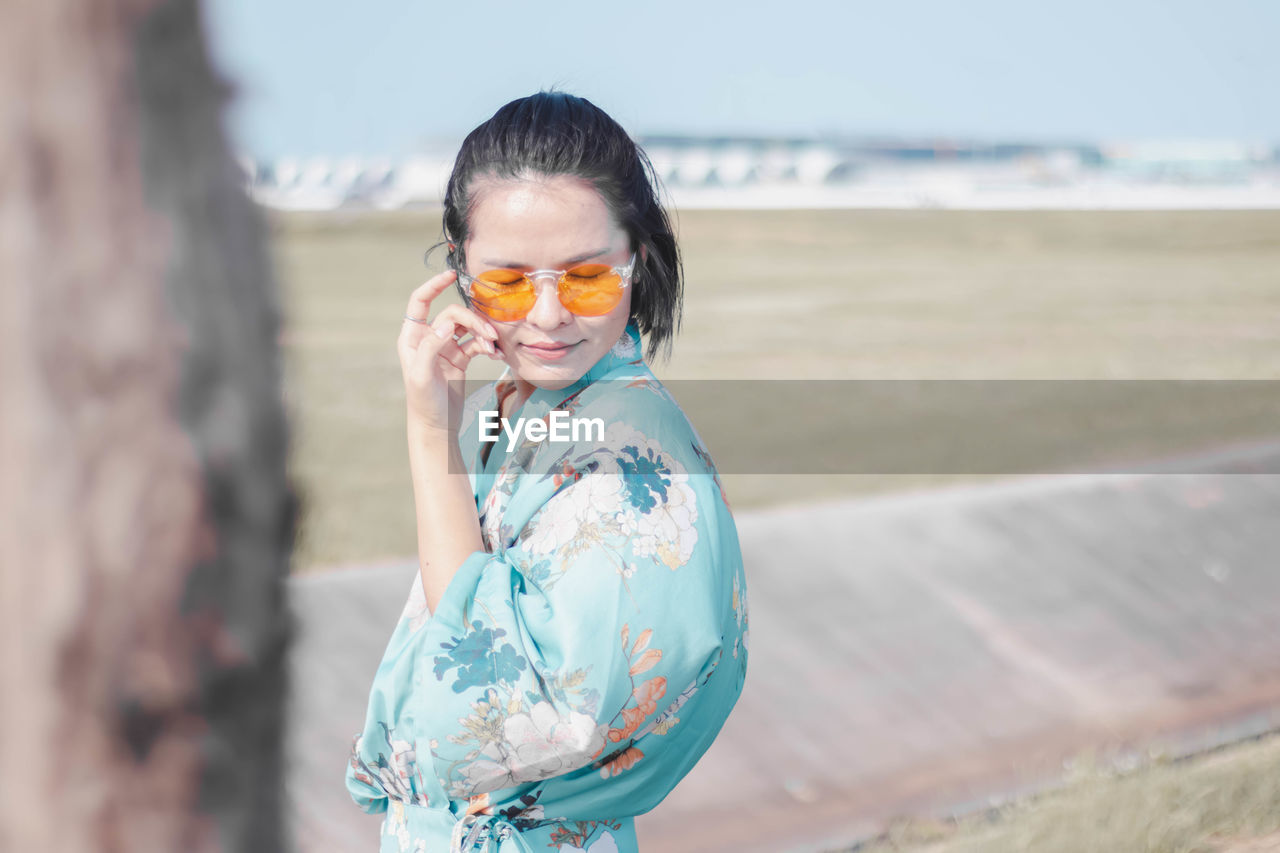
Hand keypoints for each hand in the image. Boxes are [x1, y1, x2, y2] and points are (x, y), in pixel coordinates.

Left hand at [398, 269, 500, 436]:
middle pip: (453, 315)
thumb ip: (431, 346)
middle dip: (472, 321)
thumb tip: (446, 323)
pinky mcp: (460, 358)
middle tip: (489, 334)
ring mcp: (446, 347)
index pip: (421, 301)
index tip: (451, 275)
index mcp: (412, 337)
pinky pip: (477, 343)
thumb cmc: (423, 403)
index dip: (434, 285)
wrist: (436, 427)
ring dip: (482, 333)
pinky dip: (487, 346)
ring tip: (494, 346)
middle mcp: (428, 338)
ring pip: (467, 327)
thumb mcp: (421, 375)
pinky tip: (496, 355)